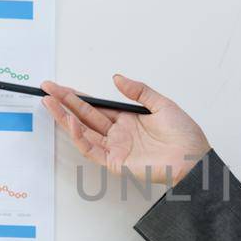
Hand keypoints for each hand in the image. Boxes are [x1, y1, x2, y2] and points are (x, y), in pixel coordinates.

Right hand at [40, 74, 210, 186]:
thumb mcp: (162, 104)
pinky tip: (70, 122)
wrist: (194, 159)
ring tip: (49, 102)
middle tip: (46, 90)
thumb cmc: (184, 136)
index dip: (77, 96)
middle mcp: (118, 133)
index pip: (95, 106)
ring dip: (65, 117)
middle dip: (64, 103)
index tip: (59, 86)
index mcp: (127, 119)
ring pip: (82, 131)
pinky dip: (79, 136)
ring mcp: (115, 148)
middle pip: (84, 116)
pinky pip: (92, 149)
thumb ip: (138, 91)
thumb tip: (116, 78)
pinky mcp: (115, 162)